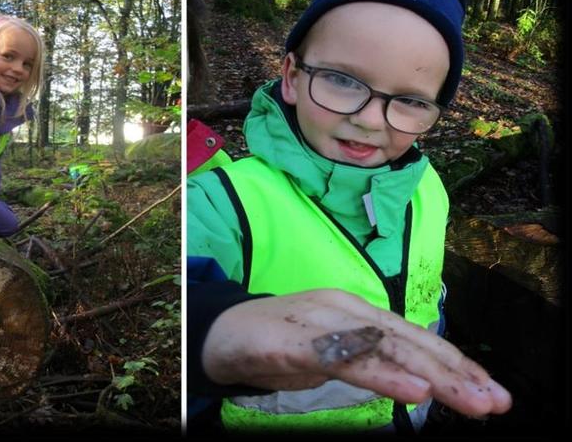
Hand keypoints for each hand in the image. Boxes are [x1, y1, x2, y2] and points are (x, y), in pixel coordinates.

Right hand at [201, 289, 511, 418]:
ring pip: (381, 346)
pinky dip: (378, 371)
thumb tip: (421, 379)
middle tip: (494, 401)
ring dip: (429, 373)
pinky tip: (410, 388)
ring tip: (468, 397)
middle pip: (407, 340)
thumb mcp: (332, 355)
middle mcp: (343, 308)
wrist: (214, 334)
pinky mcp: (289, 340)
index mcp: (356, 311)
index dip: (455, 363)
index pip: (415, 338)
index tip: (493, 392)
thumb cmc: (275, 344)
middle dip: (455, 372)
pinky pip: (339, 355)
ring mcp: (316, 320)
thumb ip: (371, 360)